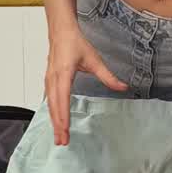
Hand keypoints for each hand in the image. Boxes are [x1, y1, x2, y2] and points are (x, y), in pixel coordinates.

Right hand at [45, 24, 126, 144]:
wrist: (60, 31)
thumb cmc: (74, 43)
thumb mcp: (94, 60)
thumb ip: (108, 76)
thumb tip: (123, 87)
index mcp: (63, 73)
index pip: (62, 99)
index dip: (63, 116)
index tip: (66, 130)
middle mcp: (53, 79)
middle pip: (54, 107)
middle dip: (58, 125)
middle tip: (62, 141)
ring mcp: (48, 80)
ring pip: (49, 105)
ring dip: (54, 122)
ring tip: (59, 137)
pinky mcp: (48, 81)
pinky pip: (48, 101)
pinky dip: (52, 113)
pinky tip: (55, 122)